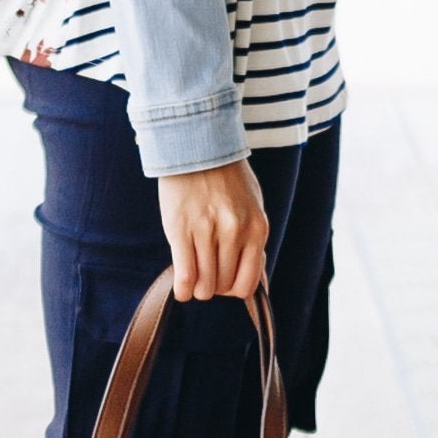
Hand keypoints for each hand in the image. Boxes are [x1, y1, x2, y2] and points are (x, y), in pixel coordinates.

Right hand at [160, 159, 271, 302]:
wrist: (198, 147)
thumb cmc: (227, 179)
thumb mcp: (253, 207)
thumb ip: (254, 243)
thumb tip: (255, 281)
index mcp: (256, 228)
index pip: (247, 284)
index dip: (233, 290)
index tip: (224, 283)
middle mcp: (235, 232)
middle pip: (223, 286)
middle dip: (214, 287)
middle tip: (206, 273)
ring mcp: (207, 232)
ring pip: (205, 284)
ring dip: (198, 287)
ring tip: (193, 276)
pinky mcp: (181, 230)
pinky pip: (185, 275)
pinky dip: (183, 289)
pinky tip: (181, 288)